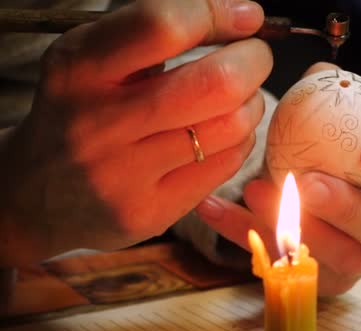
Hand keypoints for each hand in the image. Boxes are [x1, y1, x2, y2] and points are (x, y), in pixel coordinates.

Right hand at [0, 0, 272, 265]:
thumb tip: (236, 16)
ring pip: (231, 127)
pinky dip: (240, 139)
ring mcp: (126, 175)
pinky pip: (227, 164)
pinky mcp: (152, 211)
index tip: (247, 17)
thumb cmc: (78, 112)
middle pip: (215, 83)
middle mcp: (100, 124)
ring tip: (239, 96)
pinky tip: (225, 132)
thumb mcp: (91, 61)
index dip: (218, 15)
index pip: (162, 26)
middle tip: (253, 58)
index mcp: (79, 68)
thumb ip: (152, 35)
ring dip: (251, 102)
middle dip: (253, 62)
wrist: (36, 195)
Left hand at [197, 63, 360, 295]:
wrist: (297, 197)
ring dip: (298, 225)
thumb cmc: (323, 156)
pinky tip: (213, 206)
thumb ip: (329, 97)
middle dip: (346, 207)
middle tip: (308, 184)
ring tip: (256, 191)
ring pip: (340, 256)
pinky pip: (283, 263)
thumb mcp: (330, 125)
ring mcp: (354, 259)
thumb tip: (320, 71)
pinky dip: (245, 233)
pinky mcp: (317, 279)